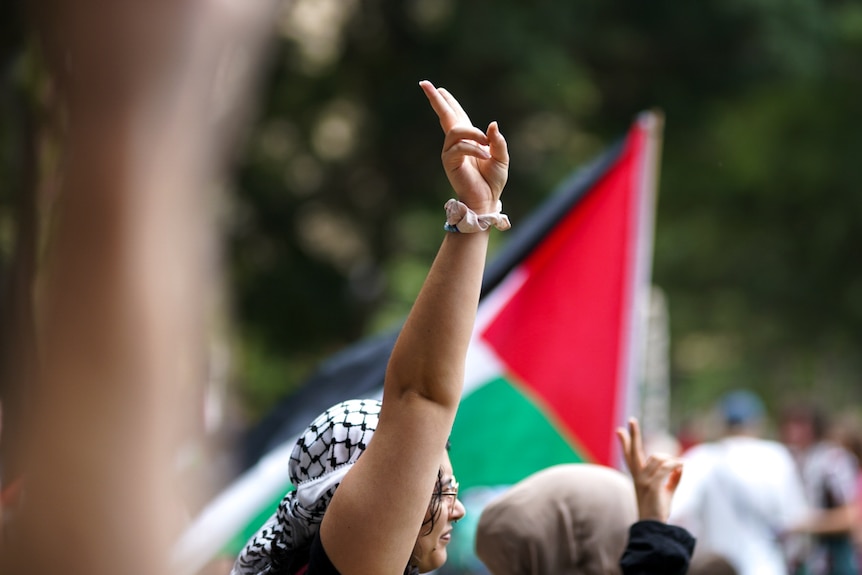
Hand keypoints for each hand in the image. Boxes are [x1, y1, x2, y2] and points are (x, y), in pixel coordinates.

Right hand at [420, 80, 508, 214]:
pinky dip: (474, 148)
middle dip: (436, 99)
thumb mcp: (501, 157)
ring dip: (474, 135)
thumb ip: (498, 141)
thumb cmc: (493, 181)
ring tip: (487, 147)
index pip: (455, 115)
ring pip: (457, 130)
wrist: (486, 200)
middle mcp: (456, 142)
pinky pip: (460, 147)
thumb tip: (491, 124)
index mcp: (468, 138)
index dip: (447, 101)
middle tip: (424, 83)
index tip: (437, 87)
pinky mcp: (449, 162)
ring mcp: (450, 151)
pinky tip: (485, 156)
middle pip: (444, 115)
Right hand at [616, 417, 682, 522]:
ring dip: (670, 459)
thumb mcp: (666, 492)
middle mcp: (638, 476)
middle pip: (633, 451)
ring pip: (658, 458)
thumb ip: (673, 479)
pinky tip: (681, 465)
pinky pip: (666, 467)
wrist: (654, 526)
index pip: (629, 456)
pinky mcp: (652, 485)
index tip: (620, 430)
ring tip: (679, 465)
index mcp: (638, 477)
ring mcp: (644, 480)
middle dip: (633, 435)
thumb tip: (680, 466)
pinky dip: (675, 464)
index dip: (625, 443)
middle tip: (631, 420)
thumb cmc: (658, 510)